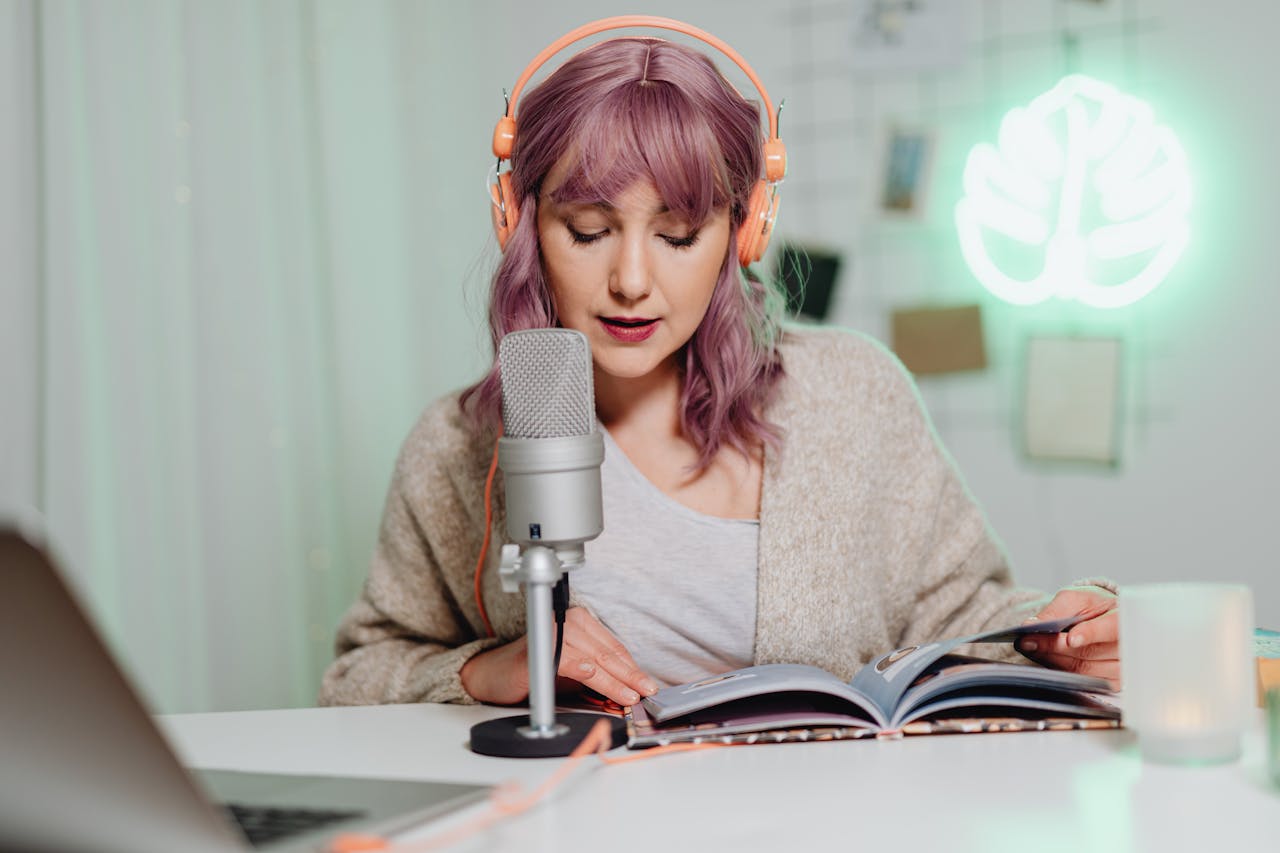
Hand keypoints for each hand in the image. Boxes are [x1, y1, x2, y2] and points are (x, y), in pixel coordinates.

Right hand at [460, 607, 658, 706]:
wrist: (495, 675)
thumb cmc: (537, 671)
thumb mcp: (574, 672)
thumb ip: (599, 676)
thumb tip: (630, 690)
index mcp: (579, 622)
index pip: (614, 647)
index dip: (632, 668)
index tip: (648, 685)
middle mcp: (567, 622)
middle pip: (607, 652)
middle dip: (630, 675)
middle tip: (646, 691)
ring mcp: (552, 634)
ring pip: (592, 658)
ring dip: (612, 680)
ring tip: (629, 696)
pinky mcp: (538, 650)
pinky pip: (565, 659)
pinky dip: (581, 668)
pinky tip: (592, 676)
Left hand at [1017, 586, 1119, 688]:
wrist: (1103, 619)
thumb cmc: (1093, 607)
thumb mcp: (1075, 599)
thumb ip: (1056, 611)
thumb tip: (1031, 625)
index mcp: (1125, 618)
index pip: (1112, 628)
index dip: (1092, 634)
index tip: (1071, 638)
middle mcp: (1129, 646)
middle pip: (1090, 652)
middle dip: (1054, 647)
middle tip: (1027, 641)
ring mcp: (1122, 668)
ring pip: (1082, 669)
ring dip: (1052, 659)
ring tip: (1030, 647)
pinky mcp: (1112, 683)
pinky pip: (1082, 680)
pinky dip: (1060, 669)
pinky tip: (1046, 658)